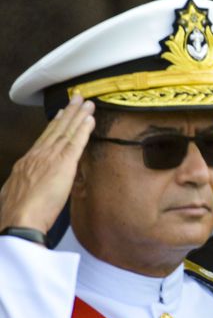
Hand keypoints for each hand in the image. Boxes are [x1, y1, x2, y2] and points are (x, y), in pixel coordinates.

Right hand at [0, 95, 94, 233]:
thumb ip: (26, 185)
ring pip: (66, 131)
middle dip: (67, 113)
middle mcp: (37, 155)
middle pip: (55, 130)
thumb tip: (30, 187)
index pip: (43, 139)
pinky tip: (90, 119)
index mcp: (26, 163)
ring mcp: (50, 158)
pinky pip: (76, 142)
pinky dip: (83, 129)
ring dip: (78, 115)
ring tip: (87, 103)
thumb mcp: (16, 193)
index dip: (53, 126)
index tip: (60, 114)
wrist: (20, 219)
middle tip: (77, 99)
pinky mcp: (63, 164)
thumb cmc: (18, 214)